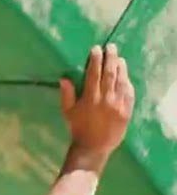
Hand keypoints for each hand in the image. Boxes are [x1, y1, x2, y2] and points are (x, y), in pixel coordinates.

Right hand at [60, 44, 134, 160]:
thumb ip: (67, 94)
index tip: (96, 49)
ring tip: (119, 58)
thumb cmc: (78, 128)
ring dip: (121, 68)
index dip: (95, 59)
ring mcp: (119, 105)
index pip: (94, 73)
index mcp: (90, 98)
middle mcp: (106, 99)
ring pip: (122, 81)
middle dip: (110, 58)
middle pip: (110, 73)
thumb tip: (64, 78)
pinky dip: (128, 82)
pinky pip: (129, 93)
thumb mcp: (67, 111)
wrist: (94, 146)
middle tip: (111, 47)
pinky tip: (126, 76)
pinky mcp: (127, 111)